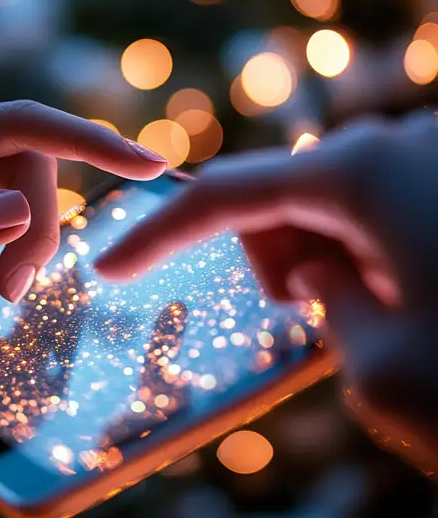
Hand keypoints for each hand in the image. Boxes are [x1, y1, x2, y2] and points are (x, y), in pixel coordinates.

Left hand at [0, 101, 164, 331]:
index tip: (148, 165)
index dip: (91, 140)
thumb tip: (19, 209)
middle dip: (42, 222)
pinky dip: (25, 240)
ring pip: (28, 186)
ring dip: (35, 237)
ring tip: (10, 293)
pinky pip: (12, 208)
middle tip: (17, 293)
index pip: (25, 124)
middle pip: (32, 161)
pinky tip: (14, 272)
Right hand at [96, 113, 437, 474]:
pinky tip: (410, 292)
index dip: (158, 235)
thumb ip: (323, 310)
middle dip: (275, 254)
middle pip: (283, 190)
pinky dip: (369, 247)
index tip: (111, 268)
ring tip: (380, 311)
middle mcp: (396, 143)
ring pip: (334, 197)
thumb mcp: (385, 374)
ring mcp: (430, 152)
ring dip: (329, 256)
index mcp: (360, 174)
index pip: (224, 193)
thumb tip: (315, 274)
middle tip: (306, 312)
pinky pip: (382, 198)